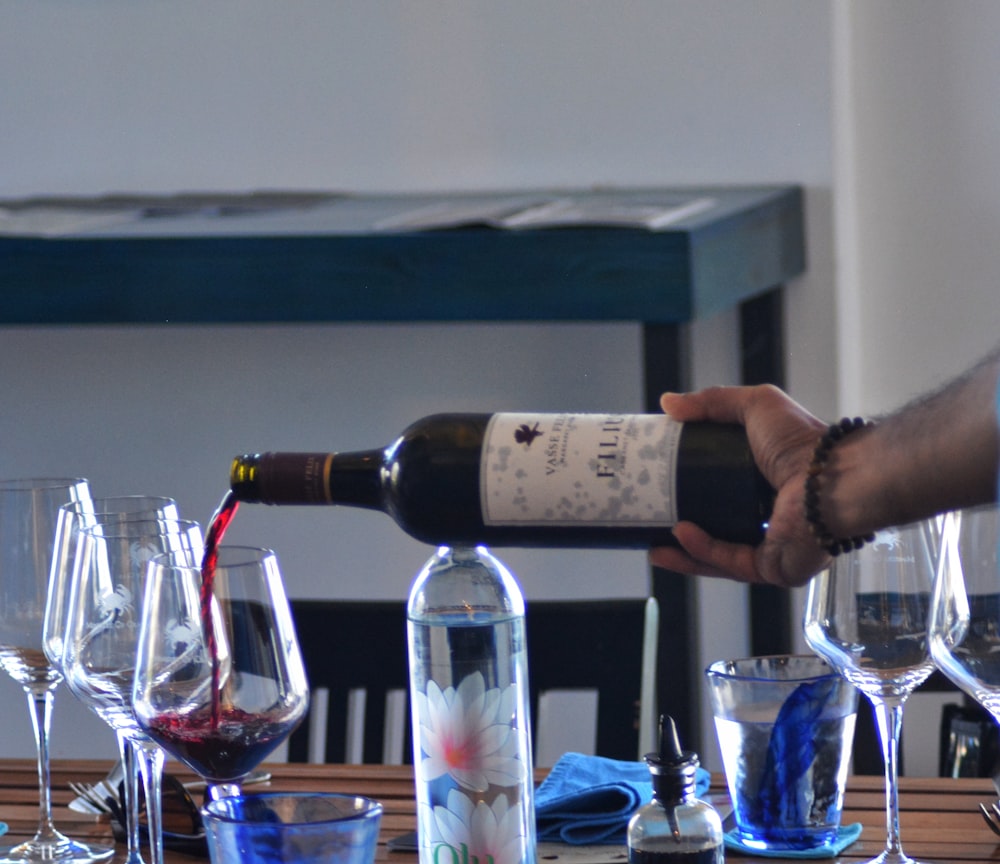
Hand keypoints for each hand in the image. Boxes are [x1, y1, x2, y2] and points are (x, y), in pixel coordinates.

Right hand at [649, 384, 828, 587]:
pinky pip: (731, 563)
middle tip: (651, 520)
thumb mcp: (755, 405)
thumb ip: (712, 402)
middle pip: (717, 526)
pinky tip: (678, 538)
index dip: (690, 488)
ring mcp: (774, 544)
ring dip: (685, 550)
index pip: (723, 490)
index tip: (660, 484)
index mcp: (768, 481)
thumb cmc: (804, 443)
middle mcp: (771, 516)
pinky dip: (702, 552)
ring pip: (719, 554)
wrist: (833, 479)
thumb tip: (668, 403)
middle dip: (681, 528)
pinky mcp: (774, 566)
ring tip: (652, 543)